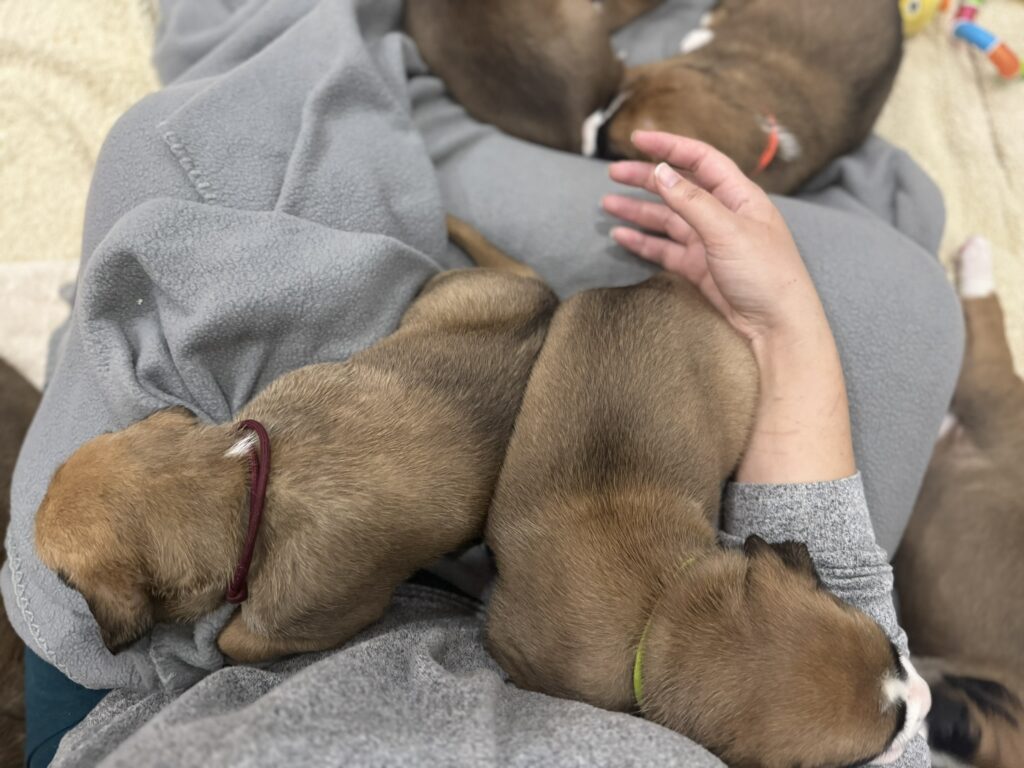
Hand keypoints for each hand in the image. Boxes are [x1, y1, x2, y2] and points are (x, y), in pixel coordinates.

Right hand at [603, 131, 824, 346]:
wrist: (777, 326)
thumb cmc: (767, 274)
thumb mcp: (728, 231)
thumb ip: (692, 201)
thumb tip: (661, 172)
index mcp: (739, 196)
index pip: (700, 160)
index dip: (669, 146)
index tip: (638, 139)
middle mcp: (723, 214)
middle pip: (678, 187)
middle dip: (646, 178)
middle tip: (613, 173)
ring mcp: (710, 242)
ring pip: (667, 219)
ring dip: (639, 211)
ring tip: (608, 204)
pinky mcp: (700, 268)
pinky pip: (666, 249)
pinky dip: (643, 242)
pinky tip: (621, 237)